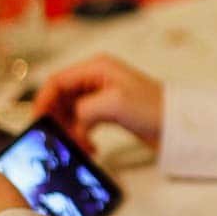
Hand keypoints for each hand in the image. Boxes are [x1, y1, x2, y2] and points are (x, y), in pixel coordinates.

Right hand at [33, 55, 163, 151]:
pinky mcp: (108, 111)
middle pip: (61, 97)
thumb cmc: (154, 108)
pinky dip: (81, 135)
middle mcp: (97, 78)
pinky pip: (82, 122)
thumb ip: (84, 109)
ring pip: (70, 112)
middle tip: (56, 139)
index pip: (58, 81)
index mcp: (97, 68)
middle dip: (56, 119)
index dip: (44, 101)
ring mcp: (102, 95)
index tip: (38, 122)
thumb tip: (72, 122)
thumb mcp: (114, 103)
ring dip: (69, 130)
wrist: (177, 125)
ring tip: (77, 145)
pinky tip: (89, 147)